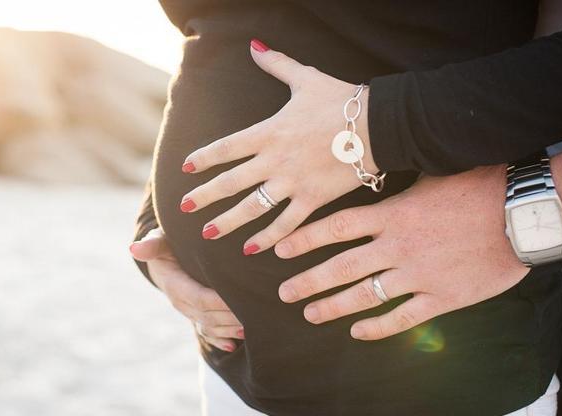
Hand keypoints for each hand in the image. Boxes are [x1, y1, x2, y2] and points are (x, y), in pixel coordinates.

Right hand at [131, 228, 243, 351]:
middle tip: (256, 312)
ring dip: (229, 329)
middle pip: (208, 315)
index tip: (239, 297)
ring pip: (209, 326)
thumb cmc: (166, 244)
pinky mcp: (195, 316)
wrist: (162, 260)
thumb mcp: (159, 241)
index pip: (198, 297)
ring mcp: (188, 312)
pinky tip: (233, 345)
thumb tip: (134, 248)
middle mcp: (180, 303)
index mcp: (174, 285)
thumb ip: (152, 244)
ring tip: (252, 326)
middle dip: (231, 316)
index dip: (219, 301)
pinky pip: (206, 332)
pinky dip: (219, 340)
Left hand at [179, 39, 377, 254]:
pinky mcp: (313, 199)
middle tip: (183, 207)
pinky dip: (268, 238)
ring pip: (253, 207)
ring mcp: (293, 182)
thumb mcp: (306, 78)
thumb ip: (277, 64)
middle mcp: (275, 160)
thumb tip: (254, 46)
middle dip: (204, 196)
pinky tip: (251, 249)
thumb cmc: (342, 100)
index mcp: (269, 132)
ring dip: (228, 222)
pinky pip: (286, 224)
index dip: (204, 158)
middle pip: (231, 182)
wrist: (378, 125)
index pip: (227, 147)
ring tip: (208, 233)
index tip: (186, 168)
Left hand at [274, 166, 528, 339]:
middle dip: (308, 281)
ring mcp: (418, 274)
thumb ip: (398, 186)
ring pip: (365, 295)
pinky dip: (378, 327)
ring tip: (310, 313)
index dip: (304, 240)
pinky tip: (357, 332)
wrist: (523, 212)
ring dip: (333, 306)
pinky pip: (402, 317)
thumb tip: (371, 169)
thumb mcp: (431, 175)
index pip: (335, 228)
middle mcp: (397, 246)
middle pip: (341, 267)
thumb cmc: (480, 185)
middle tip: (285, 293)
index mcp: (392, 215)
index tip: (280, 250)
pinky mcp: (442, 297)